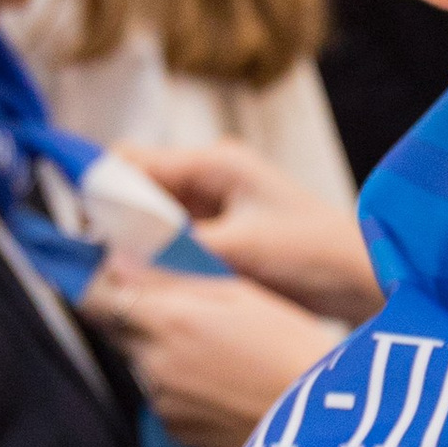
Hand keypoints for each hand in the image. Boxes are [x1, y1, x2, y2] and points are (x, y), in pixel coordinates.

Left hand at [83, 262, 342, 446]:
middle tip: (181, 313)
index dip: (92, 282)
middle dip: (135, 317)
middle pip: (117, 331)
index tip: (100, 272)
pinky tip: (221, 384)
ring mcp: (161, 400)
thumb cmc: (292, 348)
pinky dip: (179, 387)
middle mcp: (154, 362)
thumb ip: (170, 278)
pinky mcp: (175, 430)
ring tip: (217, 353)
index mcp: (170, 320)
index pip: (95, 296)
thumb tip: (116, 262)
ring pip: (142, 364)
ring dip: (161, 353)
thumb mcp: (240, 294)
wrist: (324, 420)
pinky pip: (162, 399)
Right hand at [121, 142, 380, 318]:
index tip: (81, 229)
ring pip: (153, 219)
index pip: (130, 161)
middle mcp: (211, 176)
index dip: (98, 190)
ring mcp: (217, 205)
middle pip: (137, 190)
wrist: (367, 277)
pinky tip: (152, 285)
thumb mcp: (241, 249)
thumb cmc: (316, 253)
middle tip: (98, 262)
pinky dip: (161, 258)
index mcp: (213, 162)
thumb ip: (177, 248)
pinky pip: (175, 240)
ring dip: (137, 245)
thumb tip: (115, 260)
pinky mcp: (224, 234)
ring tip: (121, 277)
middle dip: (115, 223)